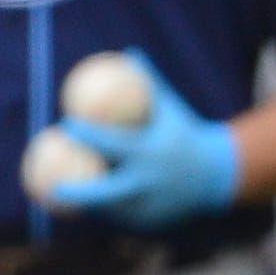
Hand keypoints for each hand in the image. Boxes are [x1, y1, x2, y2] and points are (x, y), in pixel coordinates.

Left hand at [51, 57, 238, 230]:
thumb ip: (150, 82)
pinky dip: (110, 215)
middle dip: (78, 193)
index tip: (65, 124)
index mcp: (149, 154)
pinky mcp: (157, 222)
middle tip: (54, 186)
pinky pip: (127, 221)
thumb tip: (129, 52)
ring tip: (68, 199)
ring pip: (113, 210)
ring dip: (91, 206)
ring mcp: (153, 206)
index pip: (110, 143)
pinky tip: (93, 211)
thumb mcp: (172, 107)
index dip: (86, 134)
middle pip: (106, 193)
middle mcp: (149, 183)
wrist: (221, 175)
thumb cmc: (190, 135)